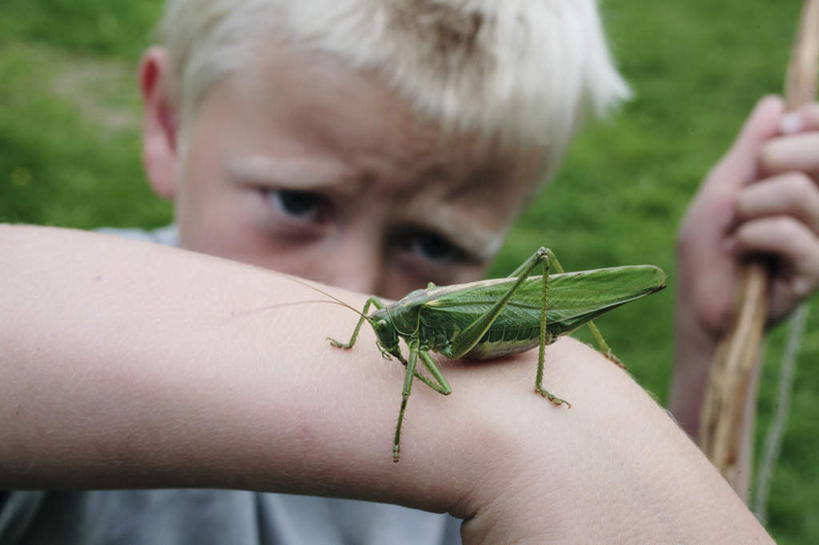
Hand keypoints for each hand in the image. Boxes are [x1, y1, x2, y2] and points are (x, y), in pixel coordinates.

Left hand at [678, 96, 818, 342]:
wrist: (700, 304)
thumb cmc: (708, 249)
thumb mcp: (721, 190)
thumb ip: (750, 149)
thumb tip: (775, 102)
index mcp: (806, 182)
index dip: (810, 120)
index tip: (781, 129)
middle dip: (773, 160)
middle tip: (742, 194)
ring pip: (799, 190)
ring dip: (749, 207)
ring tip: (737, 230)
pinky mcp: (817, 270)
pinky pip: (790, 233)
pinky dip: (752, 236)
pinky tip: (741, 251)